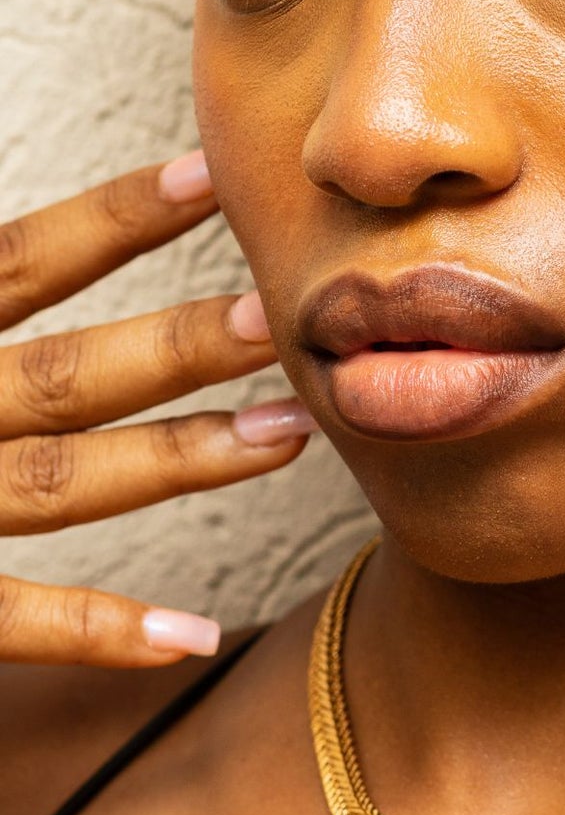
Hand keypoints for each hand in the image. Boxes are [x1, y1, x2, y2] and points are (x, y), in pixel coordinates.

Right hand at [0, 152, 315, 665]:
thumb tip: (22, 256)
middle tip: (283, 318)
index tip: (204, 178)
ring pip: (57, 485)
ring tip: (287, 435)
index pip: (15, 264)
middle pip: (62, 375)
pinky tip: (192, 636)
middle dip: (176, 347)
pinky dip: (97, 630)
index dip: (109, 221)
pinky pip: (6, 620)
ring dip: (174, 462)